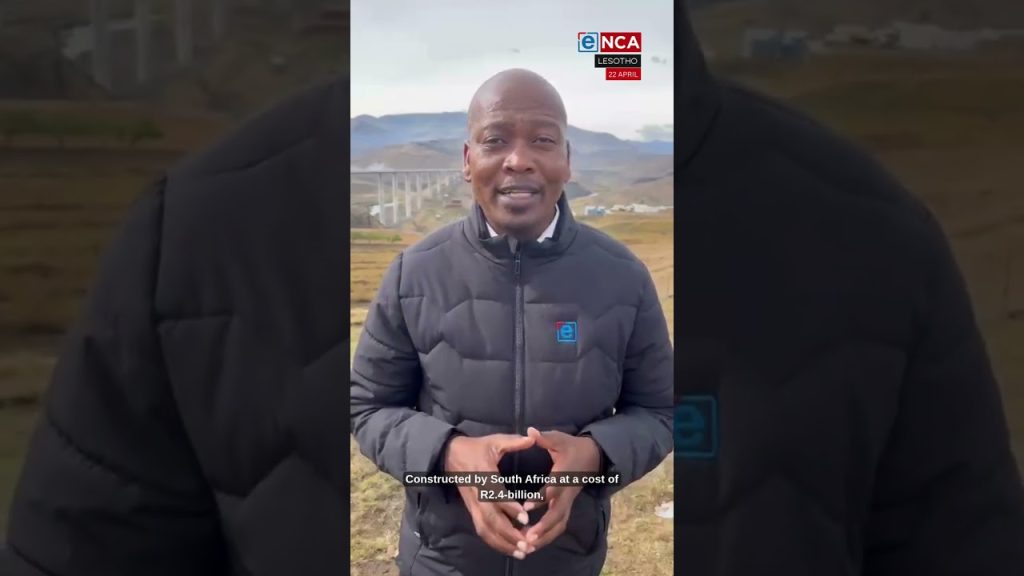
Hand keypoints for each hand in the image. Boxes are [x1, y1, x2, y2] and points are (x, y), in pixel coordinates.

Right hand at [444, 434, 535, 558]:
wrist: (450, 455)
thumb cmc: (476, 448)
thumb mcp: (494, 441)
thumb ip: (513, 442)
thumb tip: (532, 438)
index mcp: (484, 476)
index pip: (496, 496)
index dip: (510, 508)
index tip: (525, 518)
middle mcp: (477, 495)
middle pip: (490, 519)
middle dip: (508, 534)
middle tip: (527, 543)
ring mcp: (473, 505)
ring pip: (485, 529)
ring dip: (503, 543)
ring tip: (521, 552)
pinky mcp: (472, 511)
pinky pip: (482, 530)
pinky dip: (495, 542)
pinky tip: (510, 549)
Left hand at [522, 427, 601, 550]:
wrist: (593, 457)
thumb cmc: (572, 447)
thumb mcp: (559, 439)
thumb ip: (544, 438)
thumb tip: (529, 430)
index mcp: (563, 476)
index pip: (552, 490)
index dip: (540, 498)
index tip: (526, 507)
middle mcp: (566, 493)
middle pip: (557, 515)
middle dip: (543, 527)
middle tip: (527, 537)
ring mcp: (568, 502)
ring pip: (559, 525)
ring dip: (544, 537)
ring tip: (527, 547)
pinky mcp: (567, 507)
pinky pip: (559, 526)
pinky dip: (547, 536)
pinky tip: (533, 543)